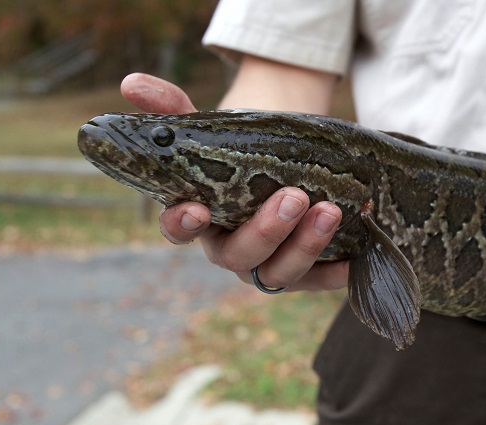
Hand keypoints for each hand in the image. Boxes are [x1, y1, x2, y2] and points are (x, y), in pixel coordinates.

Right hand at [120, 73, 348, 290]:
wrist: (290, 169)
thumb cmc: (243, 155)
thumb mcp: (213, 130)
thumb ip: (175, 108)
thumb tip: (132, 82)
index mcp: (200, 218)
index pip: (180, 230)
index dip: (183, 224)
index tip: (195, 209)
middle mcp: (231, 248)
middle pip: (238, 255)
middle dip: (266, 231)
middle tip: (294, 198)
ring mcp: (268, 265)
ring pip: (279, 273)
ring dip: (304, 246)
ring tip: (331, 212)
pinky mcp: (305, 274)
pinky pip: (318, 282)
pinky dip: (334, 273)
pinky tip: (353, 259)